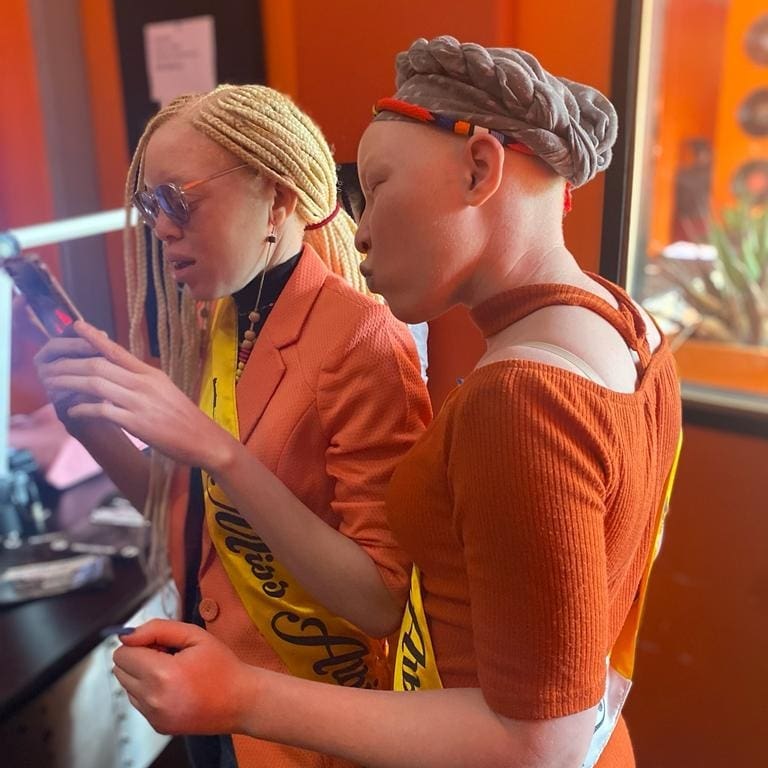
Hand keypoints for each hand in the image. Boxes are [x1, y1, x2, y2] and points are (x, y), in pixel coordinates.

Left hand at [40, 320, 236, 467]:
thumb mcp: (166, 391)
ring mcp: (140, 403)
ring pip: (96, 384)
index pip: (118, 350)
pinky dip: (83, 408)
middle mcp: (144, 384)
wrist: (204, 440)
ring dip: (70, 383)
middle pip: (99, 365)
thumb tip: (121, 374)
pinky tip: (72, 410)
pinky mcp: (137, 423)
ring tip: (53, 384)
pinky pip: (102, 410)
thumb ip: (143, 381)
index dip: (94, 337)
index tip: (75, 326)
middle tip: (50, 366)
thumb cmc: (184, 418)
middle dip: (70, 364)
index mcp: (151, 374)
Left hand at [113, 619, 252, 734]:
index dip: (141, 642)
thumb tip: (127, 634)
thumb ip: (157, 628)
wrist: (240, 701)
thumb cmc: (222, 666)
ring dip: (143, 675)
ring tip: (173, 672)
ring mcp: (154, 716)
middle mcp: (153, 700)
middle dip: (139, 658)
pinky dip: (149, 691)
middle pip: (120, 670)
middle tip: (168, 655)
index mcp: (162, 674)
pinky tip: (174, 686)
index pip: (123, 654)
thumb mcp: (194, 635)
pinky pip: (138, 702)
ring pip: (127, 686)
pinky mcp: (157, 726)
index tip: (161, 643)